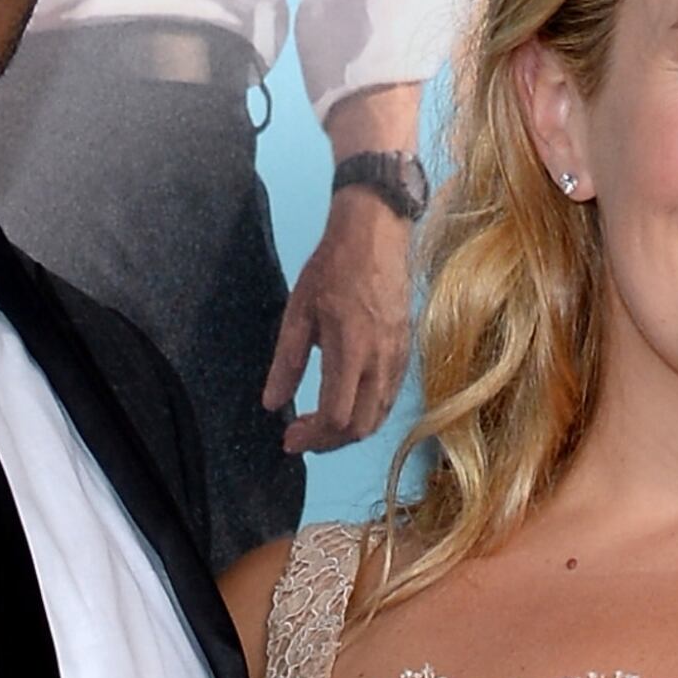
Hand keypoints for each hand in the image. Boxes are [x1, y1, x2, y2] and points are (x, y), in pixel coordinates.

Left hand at [265, 186, 412, 452]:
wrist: (376, 235)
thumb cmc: (332, 268)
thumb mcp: (298, 312)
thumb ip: (286, 362)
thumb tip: (271, 403)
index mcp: (351, 351)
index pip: (336, 417)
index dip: (312, 438)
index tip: (289, 440)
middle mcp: (380, 362)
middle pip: (360, 428)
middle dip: (328, 442)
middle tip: (302, 436)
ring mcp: (397, 359)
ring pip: (377, 418)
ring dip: (348, 431)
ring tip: (319, 425)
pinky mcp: (405, 354)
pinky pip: (388, 400)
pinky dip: (366, 414)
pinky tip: (345, 404)